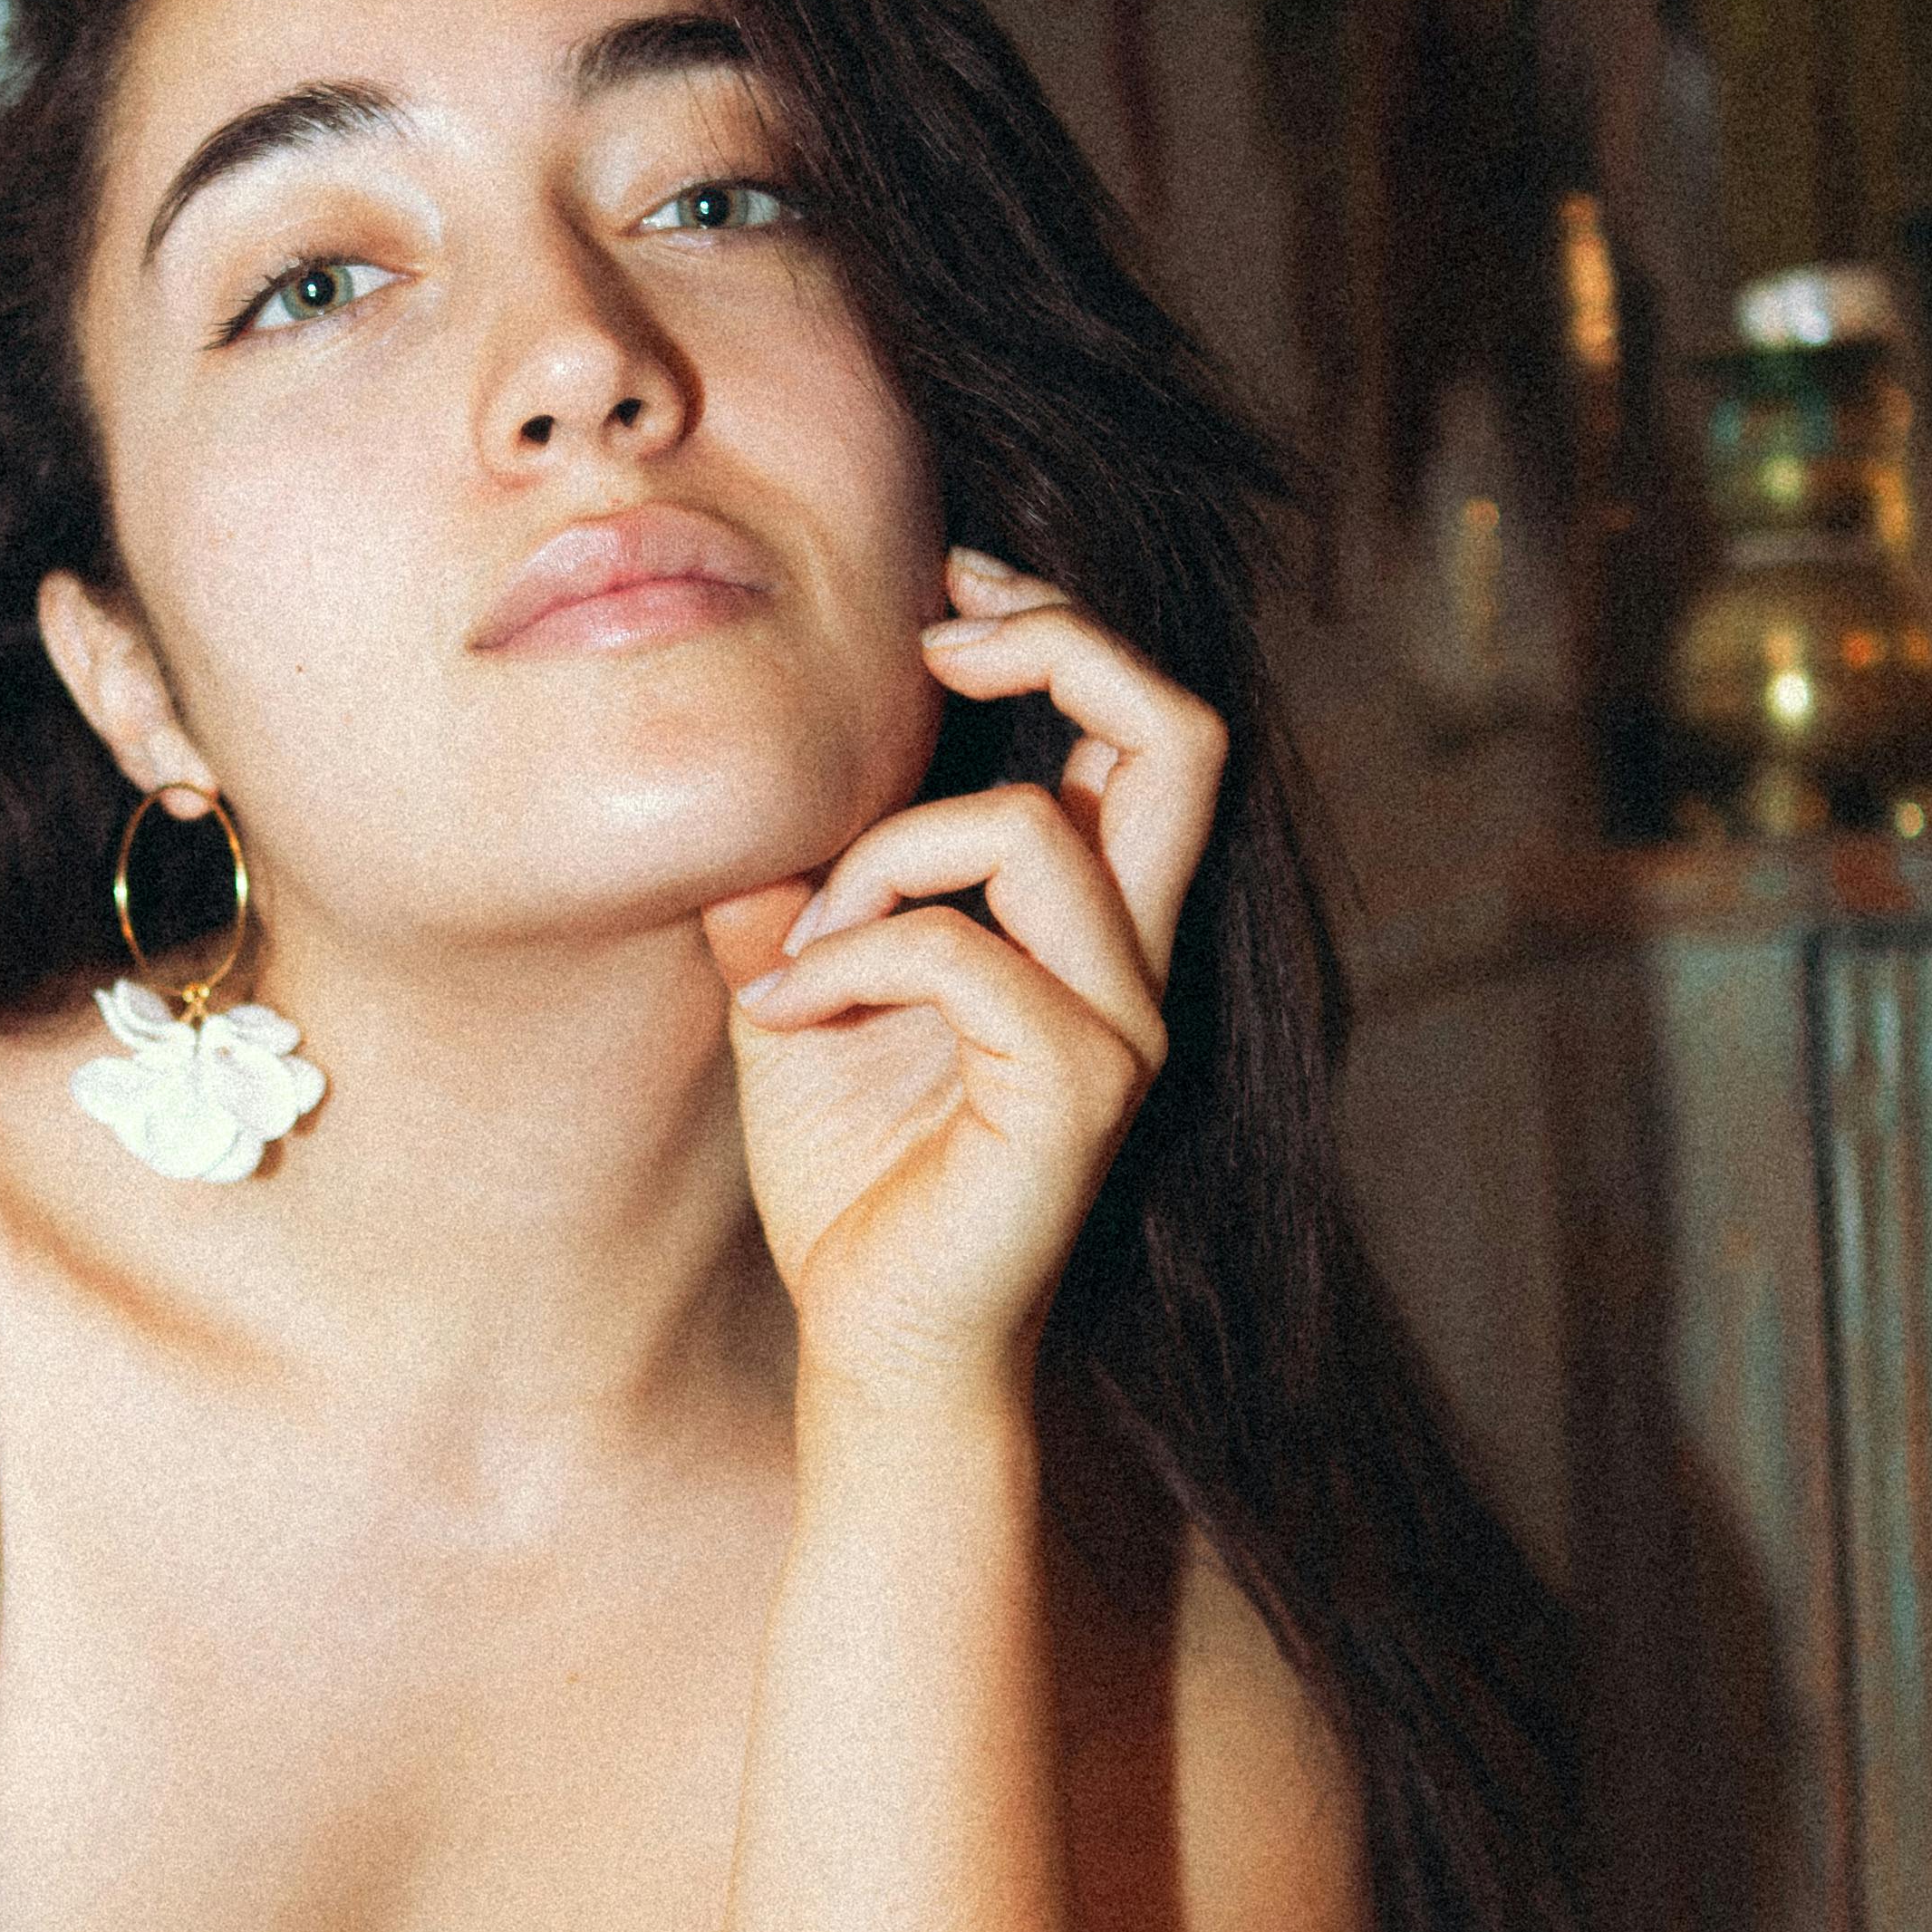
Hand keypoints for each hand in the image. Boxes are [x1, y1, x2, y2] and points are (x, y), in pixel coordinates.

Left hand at [700, 557, 1229, 1393]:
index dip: (1062, 624)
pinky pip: (963, 951)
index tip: (944, 591)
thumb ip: (802, 875)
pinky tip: (777, 1012)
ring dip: (879, 855)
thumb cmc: (849, 1170)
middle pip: (1183, 731)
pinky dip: (849, 956)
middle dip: (1060, 638)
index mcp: (1092, 919)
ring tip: (794, 942)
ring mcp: (1122, 1023)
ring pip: (1031, 828)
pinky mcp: (1081, 1089)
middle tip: (932, 635)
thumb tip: (748, 778)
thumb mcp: (801, 980)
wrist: (869, 1339)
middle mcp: (1135, 957)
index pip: (1142, 727)